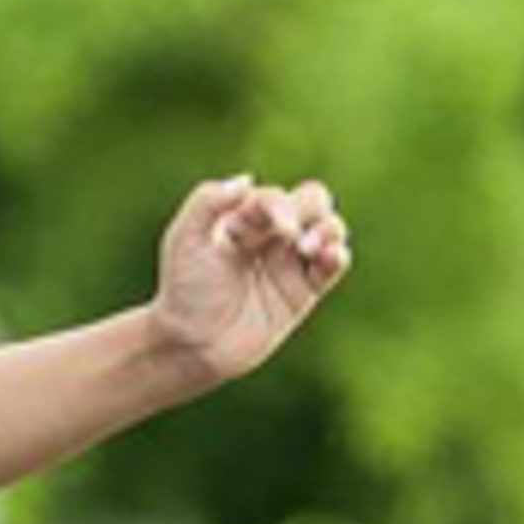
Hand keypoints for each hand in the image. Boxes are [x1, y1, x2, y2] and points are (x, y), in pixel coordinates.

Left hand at [148, 172, 351, 384]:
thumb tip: (247, 180)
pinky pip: (333, 265)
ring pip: (328, 228)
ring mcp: (289, 263)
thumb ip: (206, 201)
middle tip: (293, 237)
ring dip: (329, 229)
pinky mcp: (304, 291)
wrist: (191, 344)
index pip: (274, 198)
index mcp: (244, 218)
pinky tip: (332, 256)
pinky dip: (339, 255)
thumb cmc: (183, 291)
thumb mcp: (183, 239)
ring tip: (309, 249)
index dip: (281, 206)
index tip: (280, 227)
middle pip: (311, 201)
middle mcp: (270, 236)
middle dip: (310, 210)